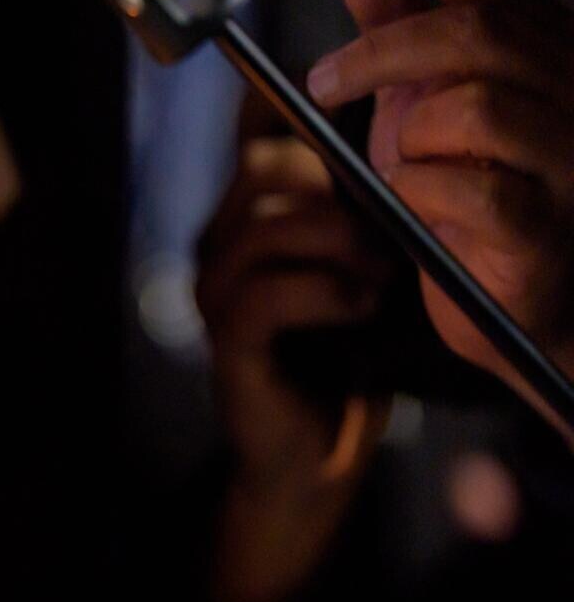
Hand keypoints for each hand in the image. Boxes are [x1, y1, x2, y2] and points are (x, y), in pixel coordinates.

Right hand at [197, 134, 396, 601]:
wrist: (319, 450)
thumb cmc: (347, 356)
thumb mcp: (356, 267)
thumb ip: (353, 216)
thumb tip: (385, 162)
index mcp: (243, 224)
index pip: (270, 151)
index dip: (331, 161)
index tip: (381, 199)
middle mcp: (216, 251)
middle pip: (263, 175)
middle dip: (336, 198)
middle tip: (387, 239)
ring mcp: (214, 296)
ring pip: (263, 231)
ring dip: (336, 245)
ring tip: (379, 277)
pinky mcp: (226, 343)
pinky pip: (265, 297)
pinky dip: (323, 295)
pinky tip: (358, 308)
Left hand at [313, 0, 573, 427]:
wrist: (516, 301)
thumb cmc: (472, 193)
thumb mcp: (422, 97)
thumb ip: (395, 31)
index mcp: (545, 47)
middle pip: (477, 33)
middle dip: (382, 52)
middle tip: (324, 81)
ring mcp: (571, 158)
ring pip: (476, 108)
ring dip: (411, 138)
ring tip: (403, 167)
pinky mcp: (548, 227)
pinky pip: (474, 191)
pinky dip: (422, 193)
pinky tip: (419, 206)